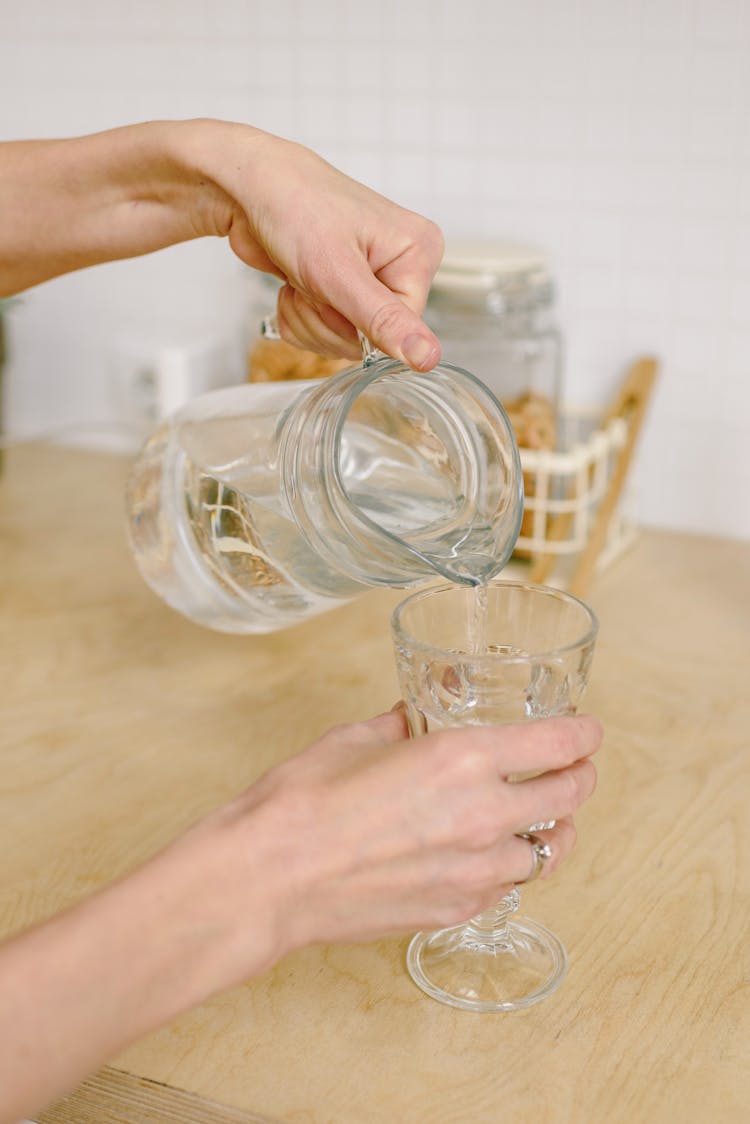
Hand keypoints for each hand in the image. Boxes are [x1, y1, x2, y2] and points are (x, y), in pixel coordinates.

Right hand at [189, 707, 600, 990]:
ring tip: (546, 819)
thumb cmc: (305, 800)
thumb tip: (411, 717)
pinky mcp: (457, 909)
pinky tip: (495, 857)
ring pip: (549, 851)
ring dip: (554, 830)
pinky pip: (508, 887)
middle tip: (578, 768)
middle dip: (582, 776)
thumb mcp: (356, 739)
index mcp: (464, 758)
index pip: (558, 743)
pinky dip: (513, 868)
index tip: (587, 729)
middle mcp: (483, 814)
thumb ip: (399, 724)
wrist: (272, 876)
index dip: (583, 733)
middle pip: (570, 796)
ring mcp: (475, 869)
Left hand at [199, 124, 443, 367]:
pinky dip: (299, 318)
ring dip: (309, 319)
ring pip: (343, 341)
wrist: (249, 188)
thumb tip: (429, 357)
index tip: (331, 295)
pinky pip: (324, 334)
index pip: (403, 331)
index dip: (358, 327)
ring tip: (300, 279)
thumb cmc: (295, 206)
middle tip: (310, 282)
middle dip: (327, 321)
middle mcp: (400, 267)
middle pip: (371, 341)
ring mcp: (370, 280)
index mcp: (418, 255)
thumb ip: (384, 321)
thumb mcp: (340, 272)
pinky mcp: (343, 290)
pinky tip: (294, 286)